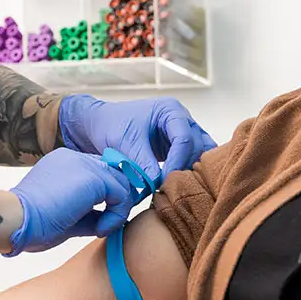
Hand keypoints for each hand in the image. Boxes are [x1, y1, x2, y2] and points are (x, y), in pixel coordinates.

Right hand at [7, 147, 135, 254]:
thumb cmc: (30, 224)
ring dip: (118, 210)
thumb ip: (87, 214)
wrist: (14, 218)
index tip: (101, 220)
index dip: (106, 196)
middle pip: (112, 174)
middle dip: (116, 200)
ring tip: (101, 229)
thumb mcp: (64, 216)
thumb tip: (106, 221)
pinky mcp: (93, 177)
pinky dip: (117, 215)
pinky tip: (100, 230)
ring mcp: (84, 164)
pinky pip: (121, 194)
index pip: (97, 173)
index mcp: (64, 163)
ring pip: (121, 182)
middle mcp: (76, 158)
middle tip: (106, 225)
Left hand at [59, 95, 216, 182]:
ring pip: (199, 155)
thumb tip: (158, 183)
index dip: (176, 162)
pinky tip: (178, 186)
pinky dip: (189, 173)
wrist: (101, 126)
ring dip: (189, 172)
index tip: (163, 182)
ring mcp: (183, 132)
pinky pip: (193, 160)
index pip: (184, 138)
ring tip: (174, 189)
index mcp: (170, 110)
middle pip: (196, 147)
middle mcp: (182, 119)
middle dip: (184, 169)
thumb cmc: (112, 126)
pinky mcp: (179, 147)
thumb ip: (142, 162)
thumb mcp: (125, 143)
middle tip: (169, 189)